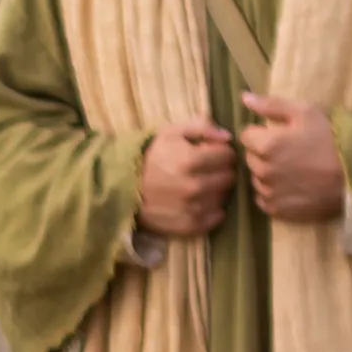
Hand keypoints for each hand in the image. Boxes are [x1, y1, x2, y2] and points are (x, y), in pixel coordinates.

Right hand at [135, 119, 236, 237]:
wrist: (124, 187)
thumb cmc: (151, 157)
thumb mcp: (171, 132)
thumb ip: (201, 127)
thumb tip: (228, 137)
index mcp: (190, 160)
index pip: (227, 155)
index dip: (223, 152)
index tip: (214, 154)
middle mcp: (193, 186)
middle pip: (228, 177)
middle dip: (222, 171)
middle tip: (210, 170)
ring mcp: (191, 208)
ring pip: (222, 197)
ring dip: (217, 191)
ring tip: (204, 186)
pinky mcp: (187, 225)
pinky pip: (214, 219)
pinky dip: (213, 211)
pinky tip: (204, 203)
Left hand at [238, 92, 348, 222]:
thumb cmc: (331, 140)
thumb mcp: (306, 112)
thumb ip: (271, 105)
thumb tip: (244, 97)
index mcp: (266, 145)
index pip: (246, 136)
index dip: (261, 133)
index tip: (279, 135)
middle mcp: (262, 171)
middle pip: (250, 158)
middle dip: (263, 153)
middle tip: (288, 152)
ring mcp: (269, 192)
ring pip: (256, 178)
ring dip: (267, 173)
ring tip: (292, 169)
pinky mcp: (277, 210)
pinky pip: (264, 199)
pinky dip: (272, 192)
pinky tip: (290, 186)